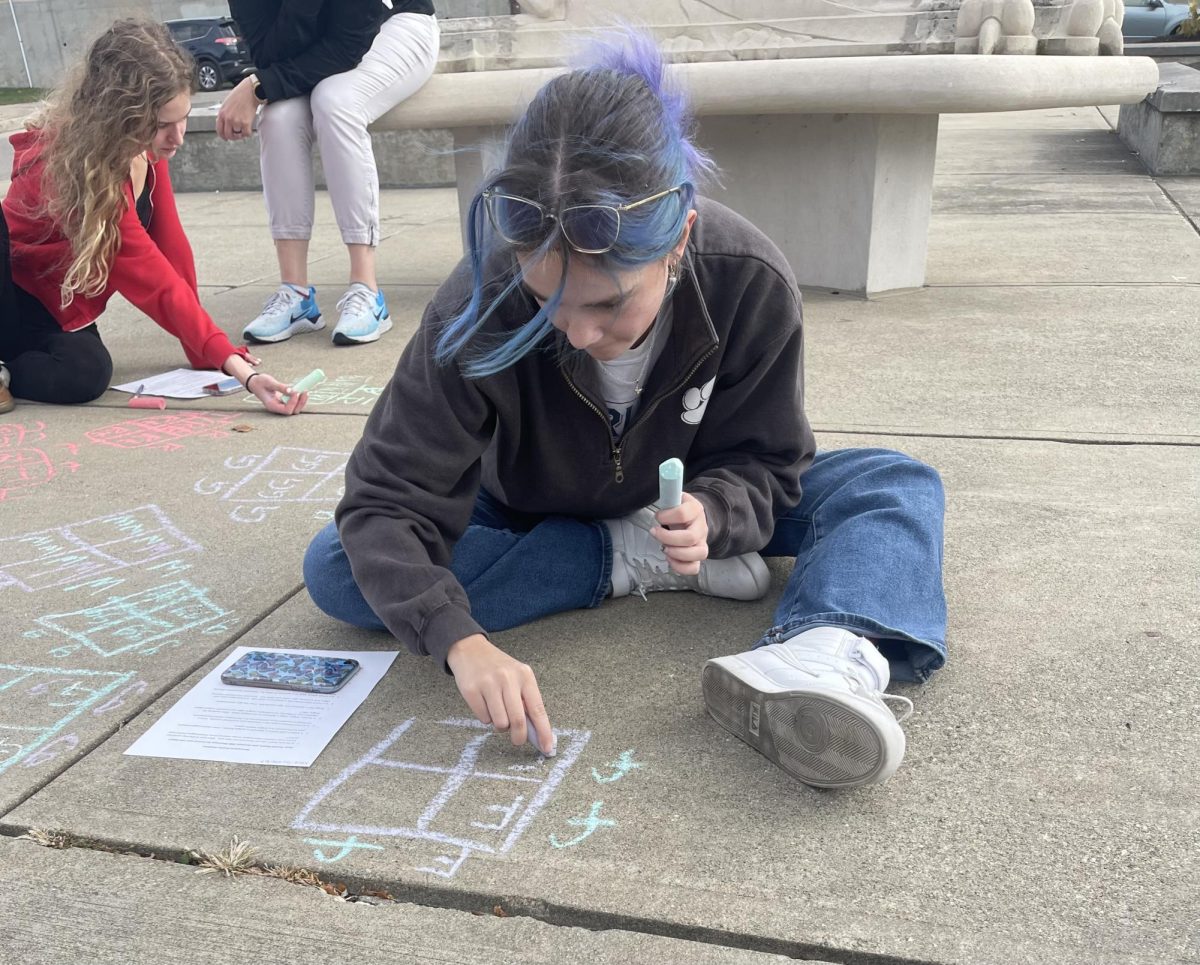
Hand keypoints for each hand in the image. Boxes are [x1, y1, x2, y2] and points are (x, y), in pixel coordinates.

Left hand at [216, 79, 258, 140]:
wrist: (250, 91)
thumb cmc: (240, 95)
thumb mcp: (227, 104)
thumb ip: (224, 114)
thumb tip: (225, 123)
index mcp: (222, 113)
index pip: (219, 129)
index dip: (222, 136)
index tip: (225, 138)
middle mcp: (228, 118)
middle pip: (228, 134)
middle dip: (232, 137)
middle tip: (236, 135)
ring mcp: (236, 121)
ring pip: (237, 135)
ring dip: (241, 133)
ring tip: (243, 128)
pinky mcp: (245, 123)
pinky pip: (246, 134)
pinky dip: (248, 133)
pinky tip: (248, 128)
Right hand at [246, 371, 307, 415]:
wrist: (255, 382)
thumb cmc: (260, 382)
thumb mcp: (269, 382)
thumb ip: (280, 387)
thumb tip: (291, 390)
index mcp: (271, 405)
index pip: (286, 410)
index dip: (293, 402)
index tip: (295, 392)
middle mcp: (277, 407)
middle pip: (292, 411)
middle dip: (300, 403)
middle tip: (305, 391)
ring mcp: (281, 405)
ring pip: (295, 408)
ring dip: (302, 401)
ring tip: (305, 391)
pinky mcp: (284, 401)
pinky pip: (294, 403)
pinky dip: (299, 398)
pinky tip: (302, 390)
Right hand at [447, 634, 553, 752]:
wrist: (470, 650)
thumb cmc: (498, 668)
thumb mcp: (517, 677)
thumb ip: (526, 701)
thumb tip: (535, 733)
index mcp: (524, 676)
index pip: (537, 709)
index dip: (544, 731)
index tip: (547, 748)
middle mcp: (508, 678)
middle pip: (518, 721)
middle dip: (519, 737)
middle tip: (517, 740)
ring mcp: (488, 684)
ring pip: (500, 723)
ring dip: (500, 725)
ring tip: (497, 711)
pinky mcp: (471, 690)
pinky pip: (483, 719)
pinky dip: (486, 717)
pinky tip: (484, 703)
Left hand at [652, 491, 708, 575]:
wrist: (694, 518)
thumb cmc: (678, 509)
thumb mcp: (674, 498)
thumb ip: (669, 495)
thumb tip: (665, 484)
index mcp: (695, 509)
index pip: (683, 513)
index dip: (667, 516)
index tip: (658, 516)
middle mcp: (701, 527)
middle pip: (690, 537)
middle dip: (668, 538)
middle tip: (655, 533)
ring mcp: (702, 543)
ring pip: (698, 554)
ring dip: (676, 554)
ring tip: (664, 549)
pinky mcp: (697, 556)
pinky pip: (695, 568)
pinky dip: (680, 567)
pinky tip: (670, 559)